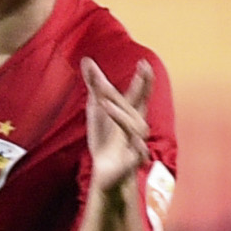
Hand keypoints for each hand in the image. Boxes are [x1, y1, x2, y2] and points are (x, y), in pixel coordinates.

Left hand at [81, 57, 154, 196]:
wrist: (107, 171)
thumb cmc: (106, 138)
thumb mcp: (97, 110)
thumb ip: (95, 85)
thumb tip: (86, 59)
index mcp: (129, 112)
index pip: (138, 93)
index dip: (143, 79)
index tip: (144, 63)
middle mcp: (136, 125)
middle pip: (140, 105)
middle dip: (141, 88)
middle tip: (141, 70)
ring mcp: (137, 142)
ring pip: (136, 127)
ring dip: (121, 115)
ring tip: (104, 103)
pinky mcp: (134, 160)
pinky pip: (140, 153)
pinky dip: (138, 147)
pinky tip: (135, 142)